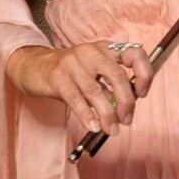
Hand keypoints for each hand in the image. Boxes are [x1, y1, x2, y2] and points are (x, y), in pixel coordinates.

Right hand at [7, 37, 153, 134]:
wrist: (34, 66)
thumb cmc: (71, 73)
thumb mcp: (95, 72)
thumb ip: (112, 85)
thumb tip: (129, 107)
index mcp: (106, 49)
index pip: (135, 53)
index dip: (145, 74)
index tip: (142, 93)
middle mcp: (92, 52)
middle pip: (117, 76)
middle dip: (127, 102)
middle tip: (127, 120)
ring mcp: (73, 63)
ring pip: (96, 92)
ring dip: (108, 115)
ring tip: (112, 129)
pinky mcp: (57, 76)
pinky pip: (76, 99)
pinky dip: (87, 115)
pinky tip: (94, 126)